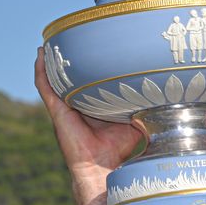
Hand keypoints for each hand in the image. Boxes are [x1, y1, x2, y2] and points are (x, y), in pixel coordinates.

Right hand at [34, 47, 142, 193]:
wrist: (102, 169)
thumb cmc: (120, 150)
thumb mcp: (136, 123)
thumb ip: (146, 109)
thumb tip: (165, 95)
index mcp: (94, 106)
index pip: (92, 82)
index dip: (92, 65)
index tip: (97, 45)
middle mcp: (78, 105)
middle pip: (72, 77)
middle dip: (70, 59)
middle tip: (72, 35)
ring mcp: (65, 107)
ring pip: (55, 79)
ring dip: (52, 61)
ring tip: (51, 40)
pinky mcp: (57, 112)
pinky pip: (46, 88)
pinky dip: (42, 72)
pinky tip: (40, 56)